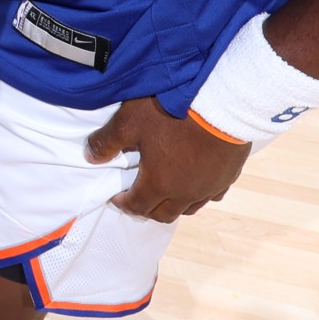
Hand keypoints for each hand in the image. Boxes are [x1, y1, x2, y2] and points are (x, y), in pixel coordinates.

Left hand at [87, 97, 249, 221]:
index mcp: (159, 184)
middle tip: (138, 198)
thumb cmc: (171, 113)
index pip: (137, 206)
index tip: (116, 197)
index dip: (123, 204)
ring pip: (189, 208)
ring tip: (165, 192)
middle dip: (147, 209)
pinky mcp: (228, 176)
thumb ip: (107, 142)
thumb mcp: (129, 122)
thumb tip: (90, 157)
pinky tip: (194, 182)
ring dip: (174, 205)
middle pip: (164, 214)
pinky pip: (212, 195)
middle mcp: (185, 193)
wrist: (220, 105)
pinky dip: (199, 194)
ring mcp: (209, 187)